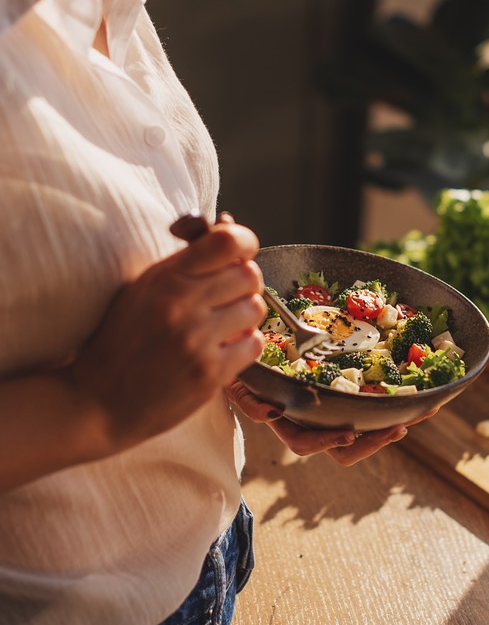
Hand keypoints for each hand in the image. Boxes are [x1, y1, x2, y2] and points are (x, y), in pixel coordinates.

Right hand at [67, 214, 265, 452]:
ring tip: (221, 327)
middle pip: (250, 274)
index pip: (228, 241)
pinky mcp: (210, 373)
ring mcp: (197, 339)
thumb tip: (228, 222)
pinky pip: (254, 344)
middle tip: (225, 299)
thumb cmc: (122, 340)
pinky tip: (220, 351)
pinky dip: (243, 346)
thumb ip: (186, 259)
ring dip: (244, 317)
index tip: (236, 255)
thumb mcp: (143, 288)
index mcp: (164, 277)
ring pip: (256, 307)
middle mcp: (182, 304)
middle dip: (243, 284)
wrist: (96, 402)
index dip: (243, 243)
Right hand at [226, 380, 437, 465]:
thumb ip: (250, 402)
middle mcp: (316, 423)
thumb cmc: (246, 372)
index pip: (306, 443)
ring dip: (395, 425)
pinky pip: (377, 409)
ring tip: (420, 415)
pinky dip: (400, 406)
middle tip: (398, 429)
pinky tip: (424, 401)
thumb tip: (273, 415)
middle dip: (374, 442)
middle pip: (346, 449)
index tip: (348, 433)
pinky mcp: (353, 398)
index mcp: (290, 423)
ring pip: (368, 432)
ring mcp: (336, 413)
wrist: (255, 357)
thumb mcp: (240, 384)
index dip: (327, 442)